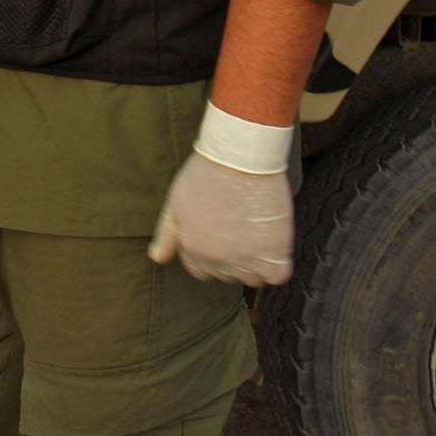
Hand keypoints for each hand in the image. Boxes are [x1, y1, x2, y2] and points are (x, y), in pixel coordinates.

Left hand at [148, 152, 292, 285]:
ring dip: (256, 262)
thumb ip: (167, 234)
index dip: (213, 252)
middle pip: (227, 275)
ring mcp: (245, 259)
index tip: (223, 236)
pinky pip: (276, 276)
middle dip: (233, 257)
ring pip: (252, 278)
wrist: (240, 156)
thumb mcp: (176, 202)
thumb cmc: (208, 172)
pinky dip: (277, 265)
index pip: (201, 270)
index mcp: (193, 248)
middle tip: (240, 228)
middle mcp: (217, 260)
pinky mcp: (272, 254)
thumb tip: (157, 257)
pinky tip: (273, 243)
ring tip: (256, 233)